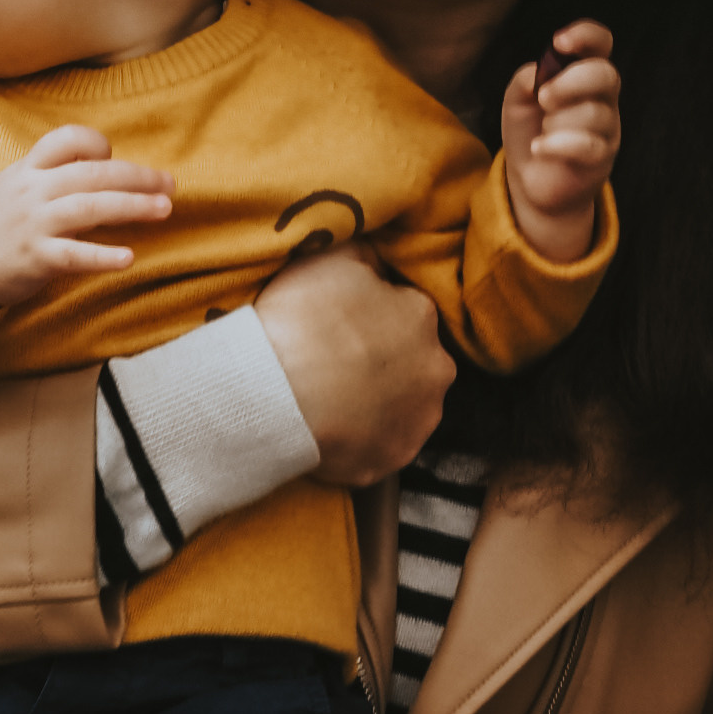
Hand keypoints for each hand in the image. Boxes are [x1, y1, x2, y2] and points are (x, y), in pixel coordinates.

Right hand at [0, 125, 173, 318]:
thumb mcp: (18, 186)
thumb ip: (55, 175)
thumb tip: (107, 169)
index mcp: (29, 168)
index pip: (67, 139)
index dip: (97, 145)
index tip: (115, 160)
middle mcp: (32, 191)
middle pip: (92, 174)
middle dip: (137, 177)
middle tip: (169, 185)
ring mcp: (33, 224)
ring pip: (89, 208)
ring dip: (132, 207)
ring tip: (163, 209)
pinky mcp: (35, 259)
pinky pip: (74, 255)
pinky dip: (103, 256)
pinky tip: (128, 257)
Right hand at [254, 240, 453, 484]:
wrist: (276, 393)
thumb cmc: (302, 319)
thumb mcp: (330, 257)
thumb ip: (363, 253)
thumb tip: (375, 260)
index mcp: (422, 315)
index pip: (403, 309)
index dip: (370, 315)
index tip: (339, 323)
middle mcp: (436, 369)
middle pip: (411, 359)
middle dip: (383, 360)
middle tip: (335, 361)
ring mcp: (418, 421)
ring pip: (402, 405)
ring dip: (377, 401)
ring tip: (332, 399)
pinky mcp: (395, 460)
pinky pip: (379, 446)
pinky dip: (361, 440)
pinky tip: (331, 430)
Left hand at [500, 20, 619, 261]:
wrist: (532, 179)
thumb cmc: (530, 130)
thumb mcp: (517, 101)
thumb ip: (525, 81)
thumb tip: (537, 74)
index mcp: (584, 73)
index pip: (600, 43)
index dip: (585, 36)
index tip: (558, 42)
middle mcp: (603, 96)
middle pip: (606, 75)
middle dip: (571, 82)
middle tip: (543, 98)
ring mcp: (607, 127)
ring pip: (594, 114)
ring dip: (558, 122)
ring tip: (542, 131)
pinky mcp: (602, 157)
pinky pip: (589, 145)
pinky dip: (558, 145)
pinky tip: (540, 148)